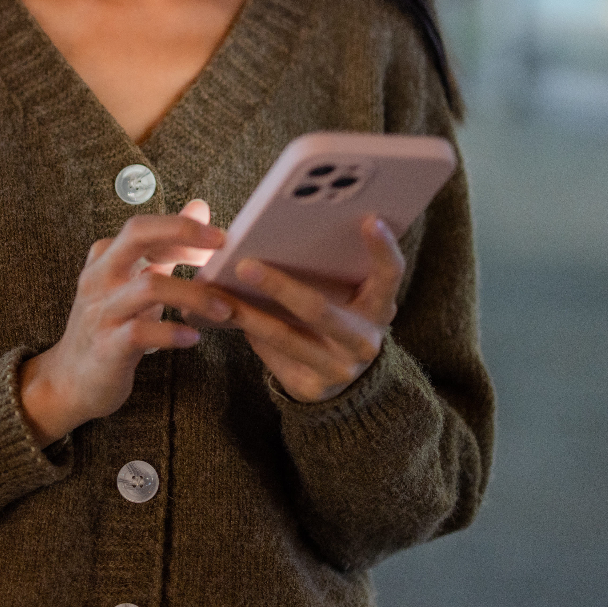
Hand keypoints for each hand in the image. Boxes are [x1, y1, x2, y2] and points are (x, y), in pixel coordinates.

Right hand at [20, 201, 234, 447]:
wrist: (70, 379)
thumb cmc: (111, 324)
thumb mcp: (134, 280)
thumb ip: (166, 245)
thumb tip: (200, 206)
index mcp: (105, 257)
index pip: (144, 226)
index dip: (182, 227)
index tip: (219, 238)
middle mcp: (99, 277)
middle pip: (136, 235)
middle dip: (182, 233)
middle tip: (222, 247)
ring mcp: (101, 311)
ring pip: (148, 287)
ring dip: (194, 295)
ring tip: (225, 308)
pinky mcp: (106, 346)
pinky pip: (141, 332)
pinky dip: (173, 332)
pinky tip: (194, 337)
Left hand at [222, 215, 403, 403]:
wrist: (342, 380)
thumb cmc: (336, 317)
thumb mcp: (345, 297)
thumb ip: (327, 270)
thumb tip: (276, 231)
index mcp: (378, 308)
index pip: (390, 274)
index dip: (383, 248)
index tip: (368, 219)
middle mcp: (364, 340)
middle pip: (318, 309)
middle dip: (278, 286)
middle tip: (244, 264)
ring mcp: (340, 368)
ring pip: (286, 337)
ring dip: (247, 314)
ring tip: (217, 294)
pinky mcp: (312, 388)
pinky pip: (272, 356)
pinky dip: (247, 333)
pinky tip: (221, 315)